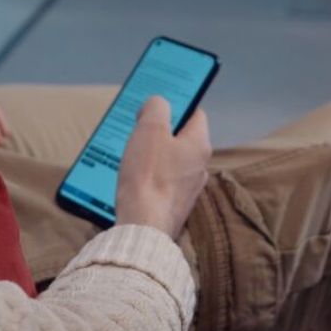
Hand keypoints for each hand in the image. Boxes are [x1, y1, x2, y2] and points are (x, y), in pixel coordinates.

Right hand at [114, 96, 210, 238]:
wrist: (143, 228)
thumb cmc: (148, 176)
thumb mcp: (150, 129)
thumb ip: (156, 108)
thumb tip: (157, 104)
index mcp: (199, 145)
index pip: (195, 113)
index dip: (177, 104)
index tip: (157, 103)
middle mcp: (200, 167)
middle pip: (181, 137)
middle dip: (160, 130)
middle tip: (138, 125)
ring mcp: (188, 189)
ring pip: (170, 160)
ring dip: (152, 153)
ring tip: (129, 150)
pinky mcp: (174, 205)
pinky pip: (162, 181)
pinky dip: (149, 175)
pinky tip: (131, 176)